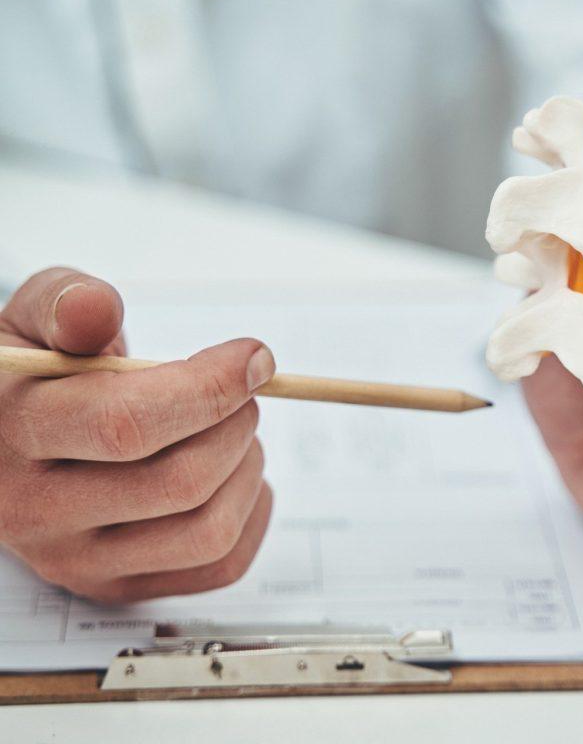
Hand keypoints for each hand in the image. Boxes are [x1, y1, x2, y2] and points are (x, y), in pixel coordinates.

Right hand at [0, 268, 273, 600]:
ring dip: (249, 468)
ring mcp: (77, 561)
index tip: (254, 358)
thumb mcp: (32, 322)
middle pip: (181, 483)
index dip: (210, 387)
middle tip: (243, 391)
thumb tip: (94, 307)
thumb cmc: (35, 375)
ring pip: (208, 533)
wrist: (7, 444)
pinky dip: (254, 513)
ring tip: (236, 430)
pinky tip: (238, 474)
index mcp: (12, 434)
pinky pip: (219, 566)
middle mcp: (36, 512)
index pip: (127, 424)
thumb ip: (66, 303)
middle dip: (237, 423)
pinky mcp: (115, 585)